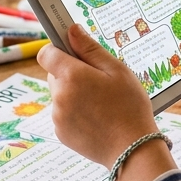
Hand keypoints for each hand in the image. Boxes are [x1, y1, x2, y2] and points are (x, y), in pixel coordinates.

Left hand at [38, 24, 159, 166]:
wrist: (133, 149)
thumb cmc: (129, 107)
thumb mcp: (116, 70)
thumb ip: (90, 49)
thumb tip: (71, 30)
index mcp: (71, 76)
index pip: (47, 53)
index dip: (59, 50)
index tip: (73, 52)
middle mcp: (59, 96)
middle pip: (55, 74)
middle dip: (71, 73)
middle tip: (98, 82)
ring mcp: (58, 116)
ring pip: (60, 94)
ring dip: (74, 94)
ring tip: (101, 103)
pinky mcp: (61, 132)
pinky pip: (64, 113)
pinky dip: (75, 112)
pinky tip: (97, 118)